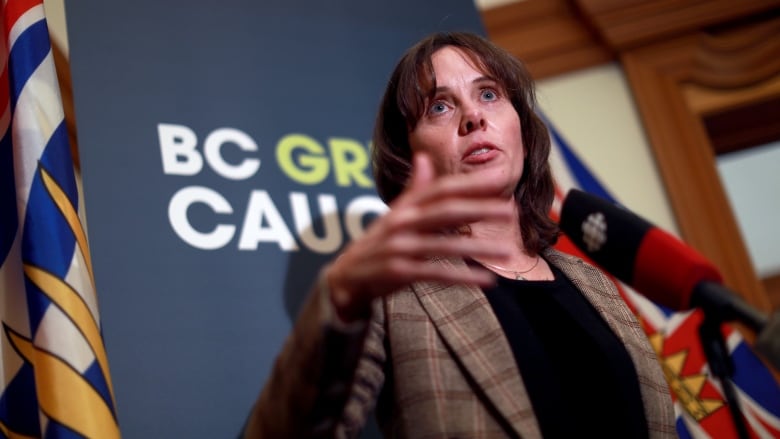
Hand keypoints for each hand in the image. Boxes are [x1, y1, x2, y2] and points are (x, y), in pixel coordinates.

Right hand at [326, 152, 513, 320]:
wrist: (344, 277)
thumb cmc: (376, 244)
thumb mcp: (394, 215)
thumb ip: (413, 189)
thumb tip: (424, 158)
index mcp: (405, 207)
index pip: (441, 189)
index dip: (470, 184)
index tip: (499, 179)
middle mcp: (401, 222)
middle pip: (445, 211)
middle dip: (480, 209)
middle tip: (510, 211)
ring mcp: (398, 247)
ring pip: (445, 245)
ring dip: (478, 248)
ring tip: (507, 253)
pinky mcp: (397, 272)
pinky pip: (435, 273)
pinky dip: (462, 277)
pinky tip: (487, 281)